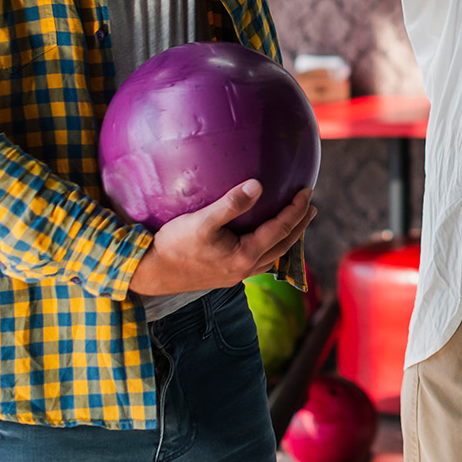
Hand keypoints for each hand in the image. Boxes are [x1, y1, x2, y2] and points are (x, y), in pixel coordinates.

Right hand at [128, 181, 315, 295]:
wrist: (151, 273)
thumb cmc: (173, 244)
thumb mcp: (202, 221)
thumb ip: (231, 204)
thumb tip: (258, 185)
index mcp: (245, 255)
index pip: (281, 229)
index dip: (296, 210)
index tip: (307, 191)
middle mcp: (245, 269)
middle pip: (284, 246)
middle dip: (300, 226)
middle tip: (311, 208)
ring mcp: (236, 275)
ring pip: (272, 256)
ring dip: (287, 239)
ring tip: (294, 223)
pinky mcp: (226, 276)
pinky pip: (258, 261)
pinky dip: (269, 247)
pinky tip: (263, 239)